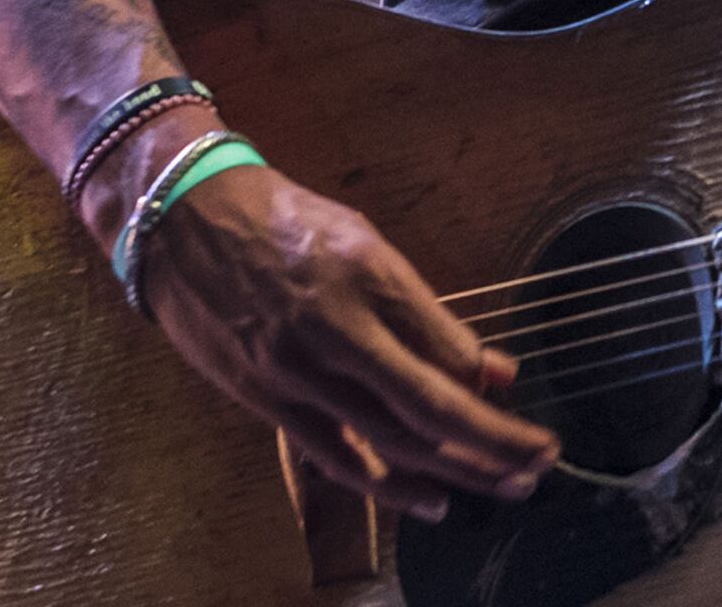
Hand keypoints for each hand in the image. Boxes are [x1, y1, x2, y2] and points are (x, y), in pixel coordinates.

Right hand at [134, 162, 560, 519]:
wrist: (180, 220)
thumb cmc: (283, 220)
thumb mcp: (364, 241)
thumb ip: (425, 311)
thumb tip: (494, 369)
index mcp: (367, 276)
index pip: (447, 356)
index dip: (494, 399)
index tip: (532, 418)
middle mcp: (334, 329)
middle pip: (428, 408)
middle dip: (493, 445)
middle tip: (541, 464)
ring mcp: (295, 371)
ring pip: (388, 441)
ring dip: (456, 470)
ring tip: (507, 486)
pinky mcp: (265, 399)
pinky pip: (335, 456)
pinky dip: (387, 487)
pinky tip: (432, 500)